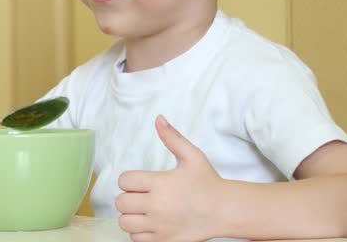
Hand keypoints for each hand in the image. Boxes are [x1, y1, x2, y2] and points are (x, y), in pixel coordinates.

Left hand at [116, 115, 226, 241]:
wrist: (225, 211)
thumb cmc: (208, 182)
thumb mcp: (192, 156)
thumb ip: (173, 138)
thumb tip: (158, 118)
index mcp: (160, 183)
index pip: (124, 181)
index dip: (129, 180)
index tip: (139, 182)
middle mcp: (157, 205)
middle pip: (121, 203)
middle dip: (128, 198)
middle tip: (140, 196)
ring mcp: (159, 226)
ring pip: (125, 223)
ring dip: (130, 216)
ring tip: (142, 211)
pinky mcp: (164, 240)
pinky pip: (136, 240)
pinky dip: (138, 233)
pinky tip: (149, 224)